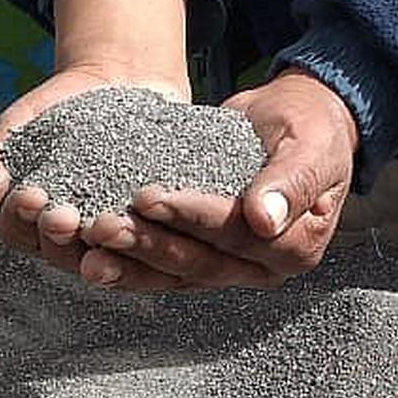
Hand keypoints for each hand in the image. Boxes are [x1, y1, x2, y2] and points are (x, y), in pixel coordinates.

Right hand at [0, 0, 191, 274]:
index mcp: (33, 222)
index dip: (20, 219)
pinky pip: (152, 233)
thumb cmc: (61, 109)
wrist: (120, 80)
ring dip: (102, 243)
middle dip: (58, 235)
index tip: (28, 196)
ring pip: (105, 252)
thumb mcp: (22, 125)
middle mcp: (74, 240)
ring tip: (105, 223)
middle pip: (59, 251)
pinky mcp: (156, 224)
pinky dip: (150, 226)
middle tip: (64, 217)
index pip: (18, 232)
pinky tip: (149, 211)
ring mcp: (115, 235)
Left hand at [79, 70, 358, 294]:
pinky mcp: (198, 257)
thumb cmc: (309, 129)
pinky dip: (124, 261)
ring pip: (173, 273)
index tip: (151, 197)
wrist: (297, 123)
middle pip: (200, 264)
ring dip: (128, 260)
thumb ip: (292, 182)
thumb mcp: (311, 145)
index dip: (193, 219)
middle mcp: (261, 268)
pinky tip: (86, 252)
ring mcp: (228, 267)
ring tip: (88, 241)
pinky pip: (158, 267)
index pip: (237, 237)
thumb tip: (264, 220)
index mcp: (296, 247)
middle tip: (102, 225)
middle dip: (148, 244)